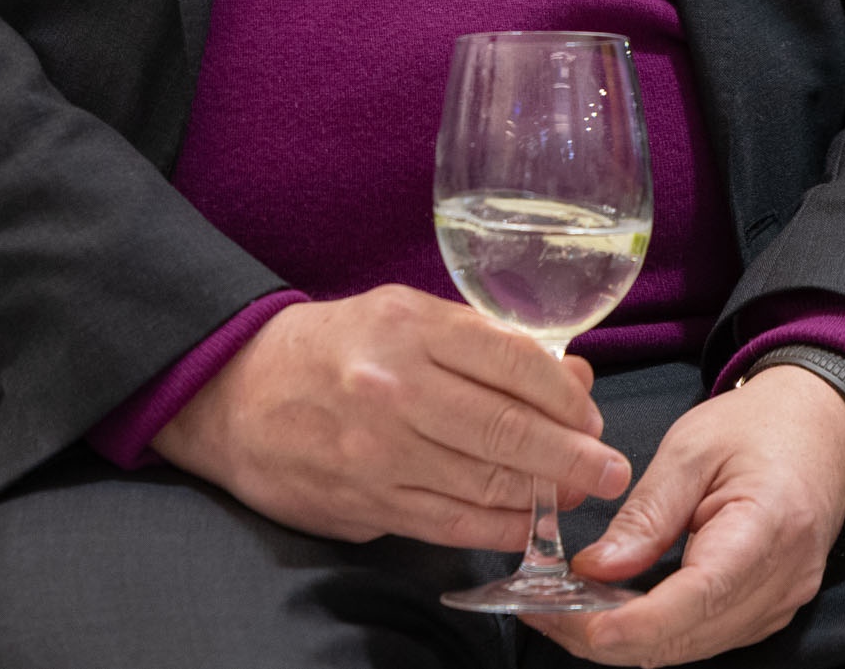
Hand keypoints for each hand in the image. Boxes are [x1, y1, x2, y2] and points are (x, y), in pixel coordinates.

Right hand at [150, 286, 628, 549]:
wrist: (233, 395)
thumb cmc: (330, 348)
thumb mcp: (401, 315)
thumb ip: (482, 344)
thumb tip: (568, 377)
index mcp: (408, 327)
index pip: (515, 362)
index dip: (566, 396)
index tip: (591, 415)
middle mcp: (395, 388)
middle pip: (510, 431)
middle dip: (575, 457)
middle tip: (612, 470)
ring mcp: (379, 453)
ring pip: (486, 485)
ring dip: (544, 497)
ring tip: (576, 496)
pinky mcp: (366, 503)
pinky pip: (451, 524)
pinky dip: (499, 529)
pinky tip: (527, 525)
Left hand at [538, 364, 844, 665]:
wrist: (821, 428)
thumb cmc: (758, 427)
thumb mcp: (691, 448)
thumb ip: (646, 514)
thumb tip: (596, 570)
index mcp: (768, 528)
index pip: (696, 599)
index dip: (631, 623)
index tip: (571, 620)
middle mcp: (782, 581)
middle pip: (686, 638)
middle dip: (607, 636)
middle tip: (540, 609)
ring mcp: (781, 603)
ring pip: (691, 647)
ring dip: (626, 639)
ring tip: (565, 607)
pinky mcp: (768, 609)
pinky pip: (704, 636)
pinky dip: (655, 631)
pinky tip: (614, 608)